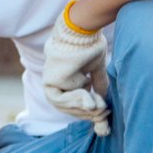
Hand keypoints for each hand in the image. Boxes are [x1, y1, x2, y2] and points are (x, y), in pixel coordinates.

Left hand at [42, 8, 110, 134]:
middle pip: (70, 108)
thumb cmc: (90, 46)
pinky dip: (75, 103)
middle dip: (88, 114)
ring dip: (82, 109)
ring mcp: (52, 81)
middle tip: (104, 114)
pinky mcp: (49, 80)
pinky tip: (89, 99)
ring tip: (98, 106)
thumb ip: (98, 84)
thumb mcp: (96, 69)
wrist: (83, 34)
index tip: (104, 119)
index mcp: (68, 78)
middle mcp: (58, 81)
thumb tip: (103, 102)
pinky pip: (59, 100)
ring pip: (64, 106)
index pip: (76, 102)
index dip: (90, 113)